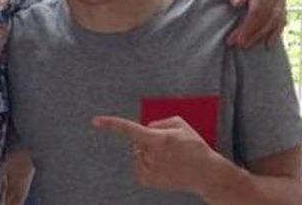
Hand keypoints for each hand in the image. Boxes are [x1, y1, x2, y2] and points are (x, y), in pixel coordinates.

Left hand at [92, 115, 223, 195]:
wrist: (206, 173)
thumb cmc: (194, 147)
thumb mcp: (181, 125)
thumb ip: (160, 121)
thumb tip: (146, 127)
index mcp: (157, 139)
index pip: (129, 129)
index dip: (111, 124)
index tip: (95, 120)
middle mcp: (151, 155)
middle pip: (136, 142)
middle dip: (146, 141)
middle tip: (167, 146)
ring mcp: (149, 169)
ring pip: (138, 155)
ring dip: (147, 153)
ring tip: (169, 158)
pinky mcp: (149, 180)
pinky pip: (139, 167)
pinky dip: (147, 165)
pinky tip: (163, 167)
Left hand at [215, 0, 286, 47]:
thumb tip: (240, 2)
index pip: (258, 9)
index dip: (247, 26)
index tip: (234, 38)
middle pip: (267, 17)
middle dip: (253, 33)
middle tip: (239, 45)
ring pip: (276, 21)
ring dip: (262, 35)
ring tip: (247, 45)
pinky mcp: (281, 4)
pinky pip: (281, 20)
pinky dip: (275, 32)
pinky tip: (267, 44)